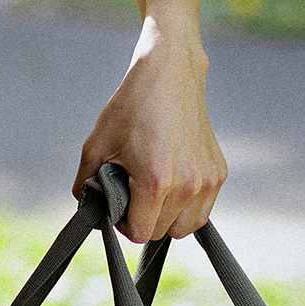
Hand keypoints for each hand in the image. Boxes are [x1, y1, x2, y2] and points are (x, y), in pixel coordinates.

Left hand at [75, 15, 226, 242]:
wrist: (170, 73)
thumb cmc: (132, 106)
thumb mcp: (96, 145)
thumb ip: (86, 185)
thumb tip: (90, 213)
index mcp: (156, 180)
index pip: (139, 232)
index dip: (122, 223)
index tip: (118, 202)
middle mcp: (187, 185)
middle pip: (160, 232)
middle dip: (142, 219)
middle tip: (133, 191)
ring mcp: (207, 180)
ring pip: (184, 228)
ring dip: (165, 218)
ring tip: (153, 191)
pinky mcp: (218, 174)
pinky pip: (201, 212)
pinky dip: (185, 208)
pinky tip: (172, 184)